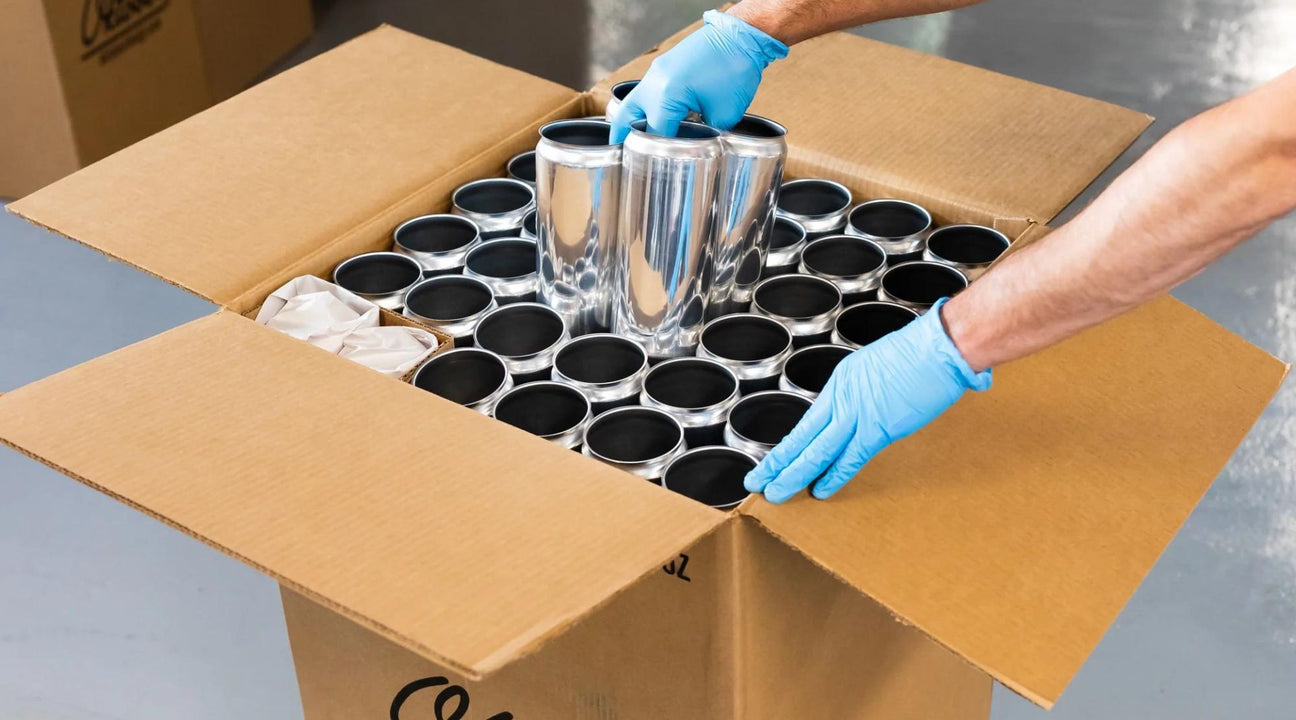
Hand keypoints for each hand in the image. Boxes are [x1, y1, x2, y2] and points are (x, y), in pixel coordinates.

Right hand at [609, 10, 787, 142]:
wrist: (742, 35)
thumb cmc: (736, 68)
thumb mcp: (724, 114)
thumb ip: (707, 135)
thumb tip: (700, 146)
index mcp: (666, 96)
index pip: (654, 136)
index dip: (658, 156)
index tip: (660, 170)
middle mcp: (654, 83)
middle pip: (626, 118)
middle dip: (623, 139)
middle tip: (621, 158)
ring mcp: (656, 72)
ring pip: (631, 103)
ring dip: (631, 122)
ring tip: (632, 142)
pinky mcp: (663, 67)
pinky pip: (646, 92)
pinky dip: (645, 108)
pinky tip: (652, 120)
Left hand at [744, 299, 991, 502]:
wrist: (939, 347)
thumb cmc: (918, 353)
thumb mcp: (876, 367)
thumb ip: (862, 393)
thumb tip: (859, 411)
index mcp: (841, 383)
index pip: (806, 423)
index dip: (788, 446)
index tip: (773, 462)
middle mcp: (842, 398)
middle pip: (801, 438)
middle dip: (777, 464)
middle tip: (757, 483)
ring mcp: (857, 414)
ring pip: (817, 451)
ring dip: (794, 474)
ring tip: (776, 492)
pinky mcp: (878, 429)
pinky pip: (850, 458)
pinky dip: (834, 476)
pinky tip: (820, 490)